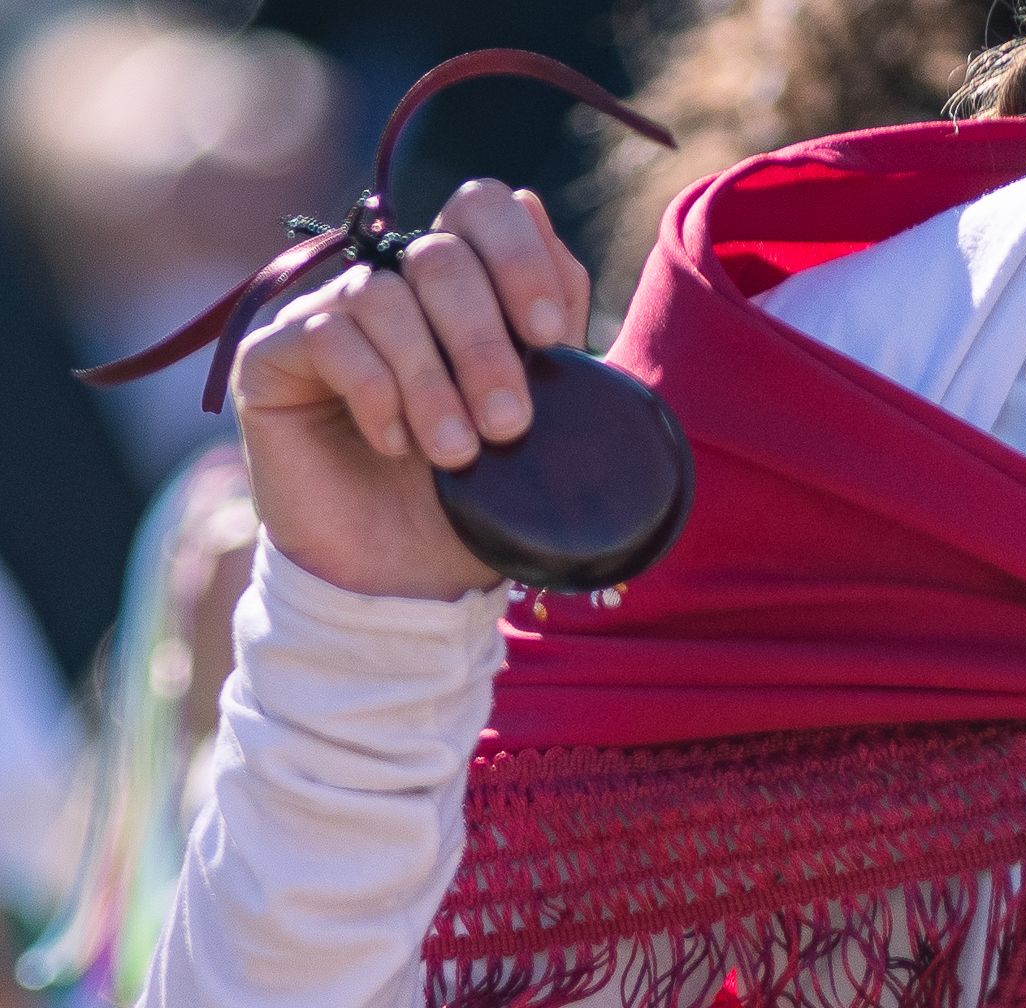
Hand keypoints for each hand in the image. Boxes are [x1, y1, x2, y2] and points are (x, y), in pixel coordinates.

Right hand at [235, 181, 593, 602]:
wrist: (409, 583)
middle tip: (511, 424)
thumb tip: (552, 238)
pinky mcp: (273, 357)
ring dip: (432, 381)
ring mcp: (326, 318)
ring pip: (381, 295)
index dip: (520, 254)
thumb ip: (553, 340)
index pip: (482, 208)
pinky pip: (327, 334)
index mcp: (462, 292)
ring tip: (457, 455)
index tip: (551, 335)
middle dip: (487, 343)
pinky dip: (375, 391)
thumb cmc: (478, 504)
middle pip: (439, 254)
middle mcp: (390, 289)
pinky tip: (394, 445)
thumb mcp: (542, 427)